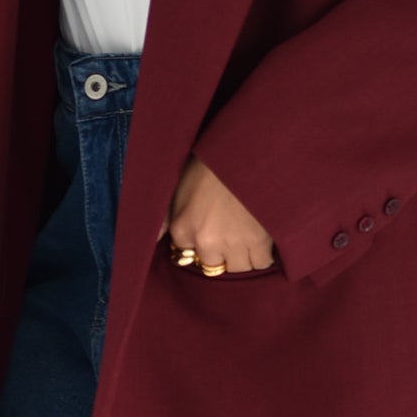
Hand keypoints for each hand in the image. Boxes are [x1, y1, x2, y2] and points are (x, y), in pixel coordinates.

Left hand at [159, 154, 277, 274]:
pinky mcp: (260, 240)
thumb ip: (165, 216)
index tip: (208, 234)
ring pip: (239, 268)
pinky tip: (262, 240)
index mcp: (181, 227)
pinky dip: (263, 256)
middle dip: (220, 255)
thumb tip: (153, 239)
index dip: (198, 245)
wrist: (247, 147)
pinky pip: (262, 264)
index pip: (185, 255)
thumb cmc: (212, 160)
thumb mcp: (179, 181)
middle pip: (213, 267)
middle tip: (230, 236)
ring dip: (243, 258)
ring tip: (247, 239)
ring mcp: (233, 242)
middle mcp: (205, 241)